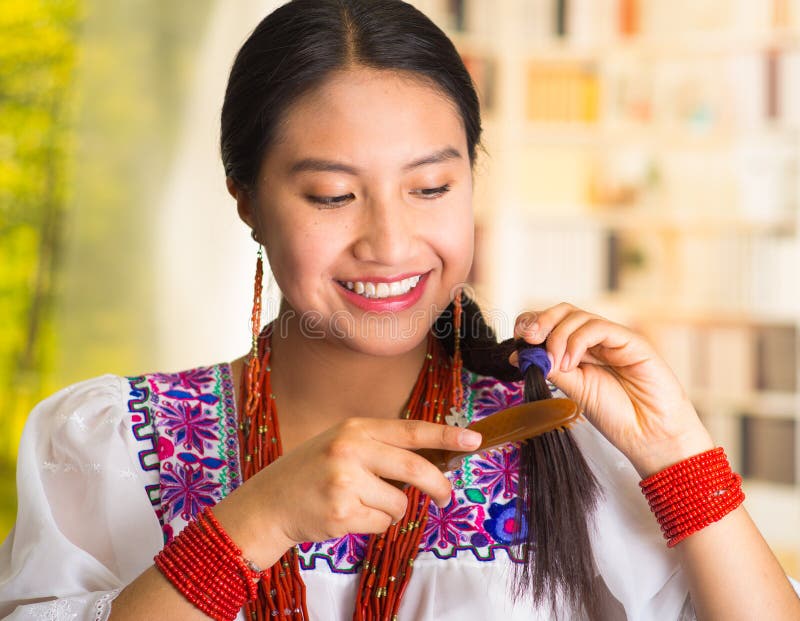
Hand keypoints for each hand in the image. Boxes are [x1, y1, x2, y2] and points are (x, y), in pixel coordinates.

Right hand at [219, 418, 480, 565]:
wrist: (268, 503)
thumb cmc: (311, 472)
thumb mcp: (342, 445)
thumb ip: (380, 449)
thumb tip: (430, 464)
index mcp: (356, 428)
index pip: (411, 429)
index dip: (446, 435)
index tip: (474, 440)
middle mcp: (351, 450)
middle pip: (414, 468)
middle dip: (437, 486)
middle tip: (445, 497)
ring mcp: (345, 482)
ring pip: (399, 503)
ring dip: (390, 510)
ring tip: (359, 504)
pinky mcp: (342, 513)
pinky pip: (382, 524)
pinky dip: (374, 525)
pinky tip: (347, 516)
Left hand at [512, 303, 713, 477]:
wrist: (650, 435)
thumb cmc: (616, 416)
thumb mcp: (572, 391)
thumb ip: (550, 370)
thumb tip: (518, 354)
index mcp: (579, 350)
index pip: (551, 324)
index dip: (532, 325)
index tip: (518, 342)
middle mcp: (595, 340)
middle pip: (562, 311)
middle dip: (539, 321)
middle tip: (527, 339)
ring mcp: (613, 338)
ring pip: (577, 316)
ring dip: (557, 336)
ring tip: (556, 365)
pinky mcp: (631, 341)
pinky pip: (598, 327)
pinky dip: (577, 340)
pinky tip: (570, 362)